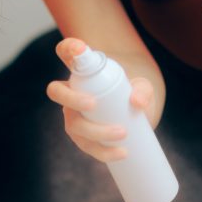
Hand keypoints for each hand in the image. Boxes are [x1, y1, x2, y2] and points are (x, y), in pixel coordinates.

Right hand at [47, 37, 156, 163]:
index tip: (79, 48)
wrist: (138, 115)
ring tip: (123, 133)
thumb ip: (144, 89)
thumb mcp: (143, 86)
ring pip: (73, 124)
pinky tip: (121, 153)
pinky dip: (104, 152)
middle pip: (57, 92)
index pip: (67, 53)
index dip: (68, 48)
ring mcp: (73, 116)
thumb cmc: (134, 92)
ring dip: (96, 131)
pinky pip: (86, 146)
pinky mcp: (82, 138)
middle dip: (72, 98)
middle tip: (93, 104)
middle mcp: (71, 92)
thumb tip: (137, 102)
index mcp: (82, 71)